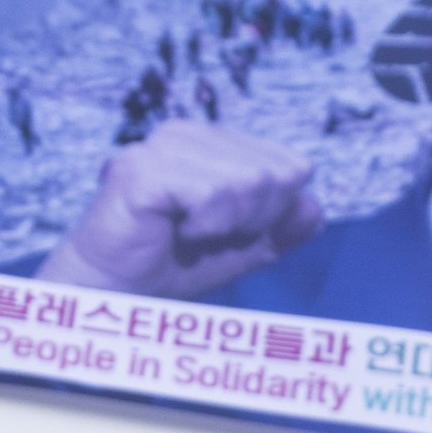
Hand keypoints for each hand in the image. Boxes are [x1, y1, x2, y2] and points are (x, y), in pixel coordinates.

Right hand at [33, 123, 324, 298]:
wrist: (117, 298)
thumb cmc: (171, 269)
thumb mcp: (241, 250)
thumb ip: (280, 228)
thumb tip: (314, 206)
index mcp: (213, 143)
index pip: (289, 166)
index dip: (274, 213)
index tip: (232, 233)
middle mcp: (187, 134)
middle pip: (274, 173)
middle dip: (254, 220)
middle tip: (207, 237)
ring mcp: (162, 146)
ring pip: (249, 181)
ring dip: (228, 226)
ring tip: (190, 235)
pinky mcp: (141, 168)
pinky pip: (213, 192)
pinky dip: (206, 226)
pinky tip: (176, 232)